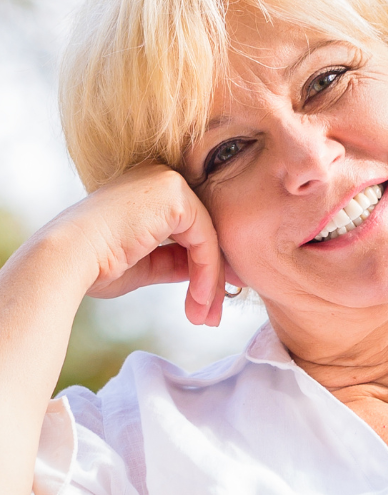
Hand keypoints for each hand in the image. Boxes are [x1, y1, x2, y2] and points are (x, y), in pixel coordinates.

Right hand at [44, 162, 232, 326]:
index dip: (202, 268)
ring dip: (211, 282)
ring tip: (206, 317)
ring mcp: (168, 182)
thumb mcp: (143, 264)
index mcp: (147, 190)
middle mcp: (159, 177)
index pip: (188, 230)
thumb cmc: (93, 265)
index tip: (206, 302)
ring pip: (207, 238)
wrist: (69, 258)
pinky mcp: (175, 195)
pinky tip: (200, 298)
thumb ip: (172, 261)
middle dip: (211, 278)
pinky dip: (207, 272)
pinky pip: (205, 238)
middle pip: (202, 232)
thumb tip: (200, 273)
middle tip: (211, 316)